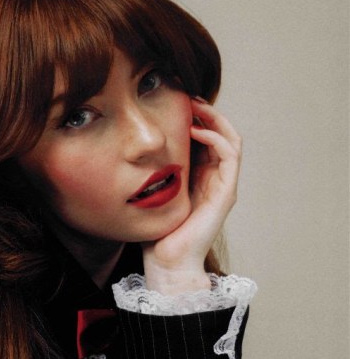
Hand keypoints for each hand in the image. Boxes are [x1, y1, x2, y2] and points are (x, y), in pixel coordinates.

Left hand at [142, 98, 241, 293]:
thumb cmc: (156, 232)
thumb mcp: (150, 191)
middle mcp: (215, 178)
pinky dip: (216, 137)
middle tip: (187, 96)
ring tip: (195, 105)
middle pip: (221, 133)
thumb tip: (127, 149)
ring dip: (215, 118)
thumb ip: (150, 171)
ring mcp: (223, 185)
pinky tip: (196, 130)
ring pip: (231, 139)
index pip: (206, 137)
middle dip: (207, 111)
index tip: (176, 101)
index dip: (196, 116)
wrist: (167, 262)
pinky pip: (230, 155)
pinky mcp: (226, 192)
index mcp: (199, 177)